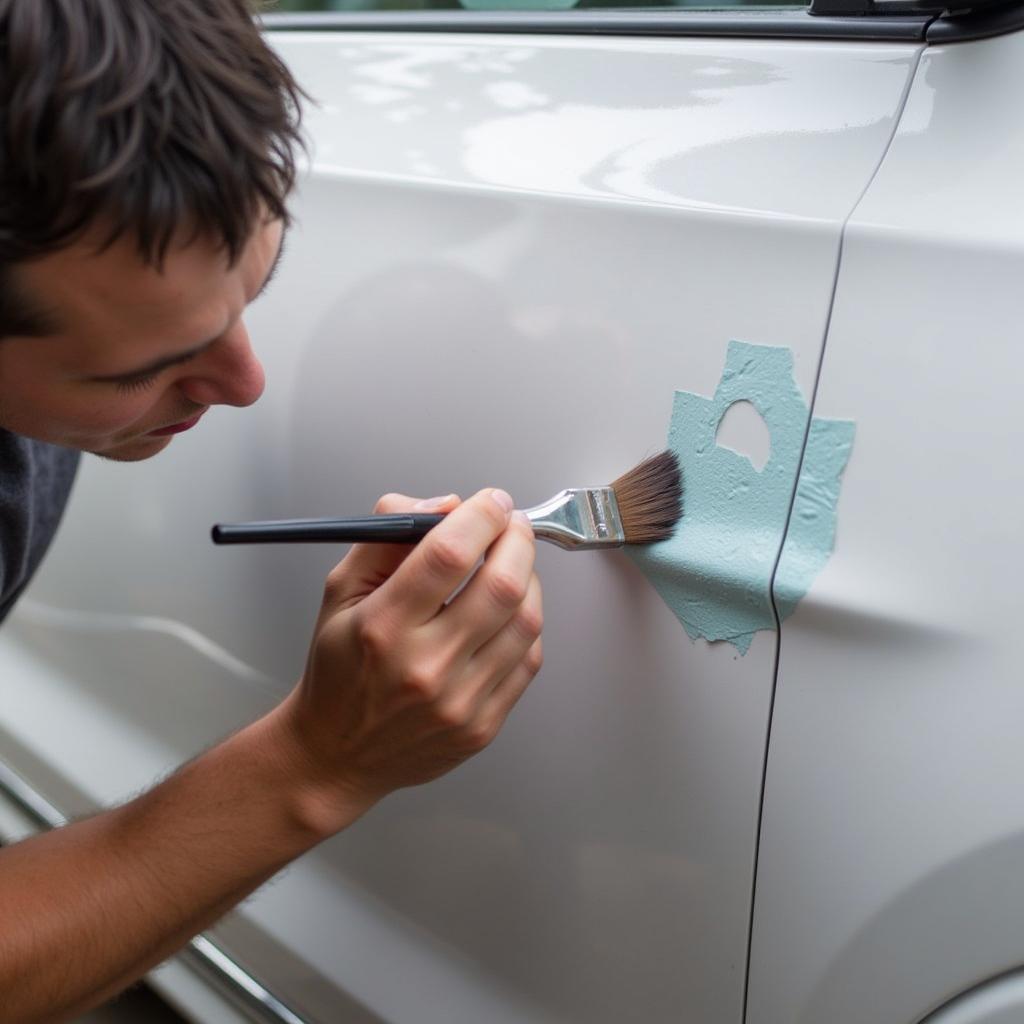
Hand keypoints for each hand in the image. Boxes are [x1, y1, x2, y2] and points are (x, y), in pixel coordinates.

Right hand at [273, 488, 543, 835]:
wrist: (336, 754)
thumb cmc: (339, 672)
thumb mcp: (341, 592)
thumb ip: (388, 537)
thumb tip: (446, 504)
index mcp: (383, 626)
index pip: (450, 554)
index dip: (482, 516)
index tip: (492, 502)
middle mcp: (424, 666)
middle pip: (502, 585)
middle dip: (518, 540)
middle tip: (512, 526)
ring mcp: (459, 702)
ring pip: (526, 621)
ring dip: (529, 579)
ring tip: (512, 565)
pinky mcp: (483, 726)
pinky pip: (529, 660)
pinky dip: (526, 625)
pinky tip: (507, 613)